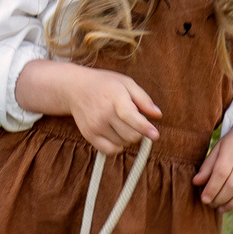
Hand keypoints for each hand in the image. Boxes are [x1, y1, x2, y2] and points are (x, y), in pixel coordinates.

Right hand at [16, 59, 160, 155]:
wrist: (75, 88)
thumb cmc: (105, 84)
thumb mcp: (126, 83)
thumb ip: (144, 99)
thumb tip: (158, 115)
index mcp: (115, 97)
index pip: (131, 117)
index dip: (145, 128)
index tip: (155, 135)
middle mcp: (103, 113)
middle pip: (131, 135)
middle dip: (139, 132)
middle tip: (135, 122)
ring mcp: (95, 126)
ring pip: (123, 144)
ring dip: (128, 137)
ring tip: (121, 124)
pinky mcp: (89, 135)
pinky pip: (110, 150)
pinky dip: (118, 146)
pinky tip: (116, 134)